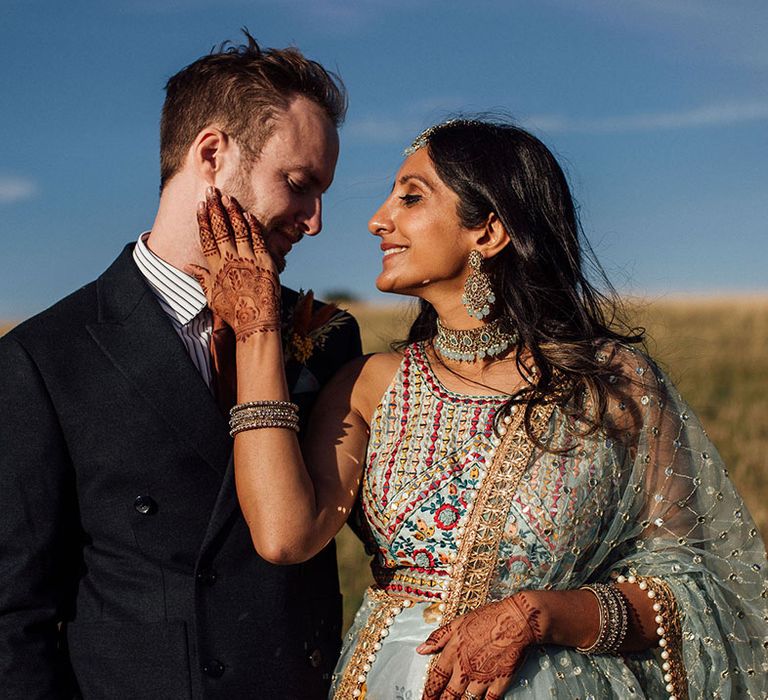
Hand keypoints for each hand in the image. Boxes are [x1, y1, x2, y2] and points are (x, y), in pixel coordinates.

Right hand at [186, 187, 280, 341]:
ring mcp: (248, 260)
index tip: (200, 206)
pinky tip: (248, 214)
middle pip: (220, 229)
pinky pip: (258, 239)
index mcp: (216, 268)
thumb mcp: (212, 296)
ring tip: (228, 198)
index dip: (203, 221)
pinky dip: (253, 226)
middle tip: (212, 192)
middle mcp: (230, 261)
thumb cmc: (233, 311)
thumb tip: (188, 267)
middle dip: (215, 209)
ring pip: (239, 230)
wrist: (256, 321)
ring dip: (232, 212)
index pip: (206, 239)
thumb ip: (201, 278)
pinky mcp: (265, 262)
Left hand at [417, 593, 541, 699]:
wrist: (515, 621)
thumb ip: (438, 637)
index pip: (435, 679)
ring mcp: (482, 679)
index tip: (424, 699)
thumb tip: (421, 649)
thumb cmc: (488, 618)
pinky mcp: (498, 683)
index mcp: (453, 653)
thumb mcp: (458, 622)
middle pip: (448, 695)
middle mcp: (465, 669)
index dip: (429, 692)